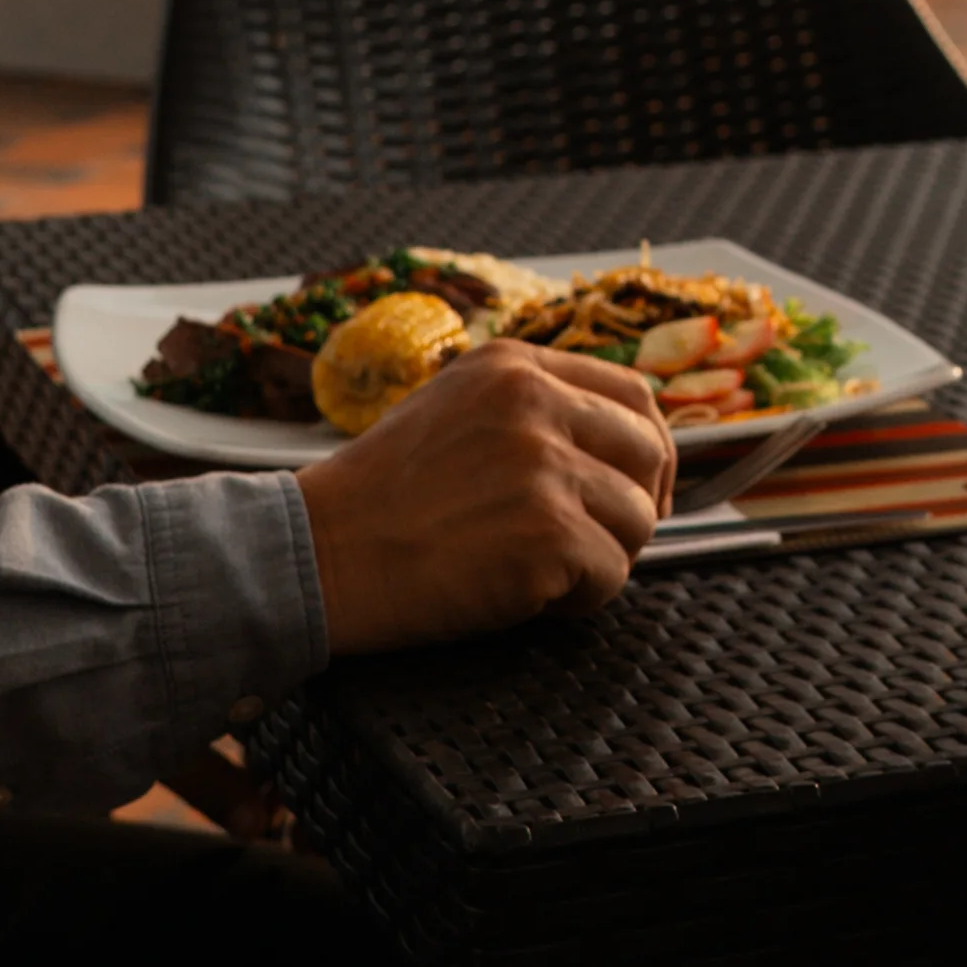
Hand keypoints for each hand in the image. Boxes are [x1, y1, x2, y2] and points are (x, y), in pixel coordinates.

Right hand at [299, 342, 671, 652]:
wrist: (316, 553)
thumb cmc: (380, 502)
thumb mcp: (455, 412)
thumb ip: (529, 413)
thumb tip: (618, 446)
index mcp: (514, 367)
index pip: (633, 394)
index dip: (648, 449)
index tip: (637, 488)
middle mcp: (535, 403)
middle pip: (650, 453)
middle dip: (637, 506)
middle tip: (597, 542)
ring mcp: (545, 467)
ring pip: (638, 519)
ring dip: (603, 557)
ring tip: (540, 570)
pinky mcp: (548, 533)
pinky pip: (613, 575)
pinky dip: (579, 600)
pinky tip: (526, 595)